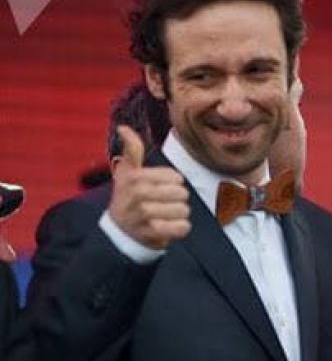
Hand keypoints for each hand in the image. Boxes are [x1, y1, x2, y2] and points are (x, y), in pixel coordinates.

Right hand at [107, 126, 189, 249]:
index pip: (176, 177)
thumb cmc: (128, 197)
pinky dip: (180, 229)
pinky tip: (168, 227)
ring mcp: (144, 215)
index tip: (157, 189)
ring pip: (184, 210)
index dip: (172, 184)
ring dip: (178, 215)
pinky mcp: (152, 233)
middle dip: (177, 200)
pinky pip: (183, 227)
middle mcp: (138, 194)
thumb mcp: (127, 172)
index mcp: (135, 177)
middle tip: (162, 204)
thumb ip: (131, 150)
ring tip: (164, 216)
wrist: (118, 231)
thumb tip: (123, 127)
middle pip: (182, 194)